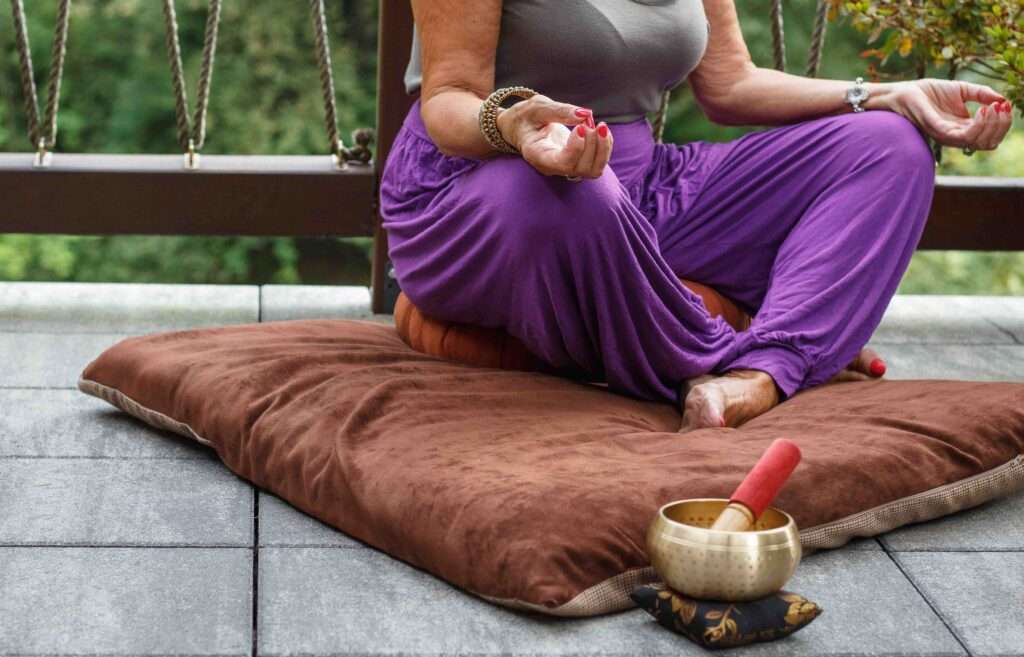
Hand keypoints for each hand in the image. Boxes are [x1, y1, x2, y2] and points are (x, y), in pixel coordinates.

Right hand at [495, 93, 613, 177]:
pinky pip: (598, 164)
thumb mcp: (537, 107)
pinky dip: (605, 147)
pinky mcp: (577, 164)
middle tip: (588, 120)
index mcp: (537, 155)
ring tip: (600, 125)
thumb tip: (586, 114)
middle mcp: (552, 167)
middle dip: (593, 144)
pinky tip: (601, 130)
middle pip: (580, 168)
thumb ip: (560, 110)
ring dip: (603, 148)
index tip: (582, 126)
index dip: (576, 148)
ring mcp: (566, 168)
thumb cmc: (526, 117)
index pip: (561, 163)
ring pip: (593, 170)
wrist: (523, 128)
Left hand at [877, 79, 1013, 150]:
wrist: (906, 91)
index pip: (990, 136)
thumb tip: (1002, 100)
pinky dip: (978, 124)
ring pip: (978, 142)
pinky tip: (983, 109)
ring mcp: (947, 135)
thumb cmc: (931, 92)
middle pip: (988, 143)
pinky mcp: (938, 130)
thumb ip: (982, 94)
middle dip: (1001, 126)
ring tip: (993, 108)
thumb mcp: (962, 90)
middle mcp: (957, 136)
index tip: (1006, 106)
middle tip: (1002, 107)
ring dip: (992, 125)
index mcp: (963, 128)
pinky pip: (962, 136)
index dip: (1003, 124)